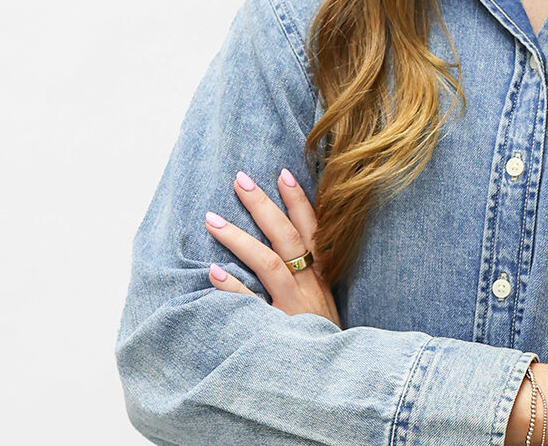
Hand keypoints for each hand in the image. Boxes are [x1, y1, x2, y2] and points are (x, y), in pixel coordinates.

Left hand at [203, 168, 341, 327]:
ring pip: (268, 262)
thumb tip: (289, 246)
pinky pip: (251, 304)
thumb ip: (309, 272)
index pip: (313, 227)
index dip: (298, 200)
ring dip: (239, 238)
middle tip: (239, 180)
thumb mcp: (324, 298)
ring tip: (212, 219)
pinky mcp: (278, 327)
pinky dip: (233, 287)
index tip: (281, 173)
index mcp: (322, 273)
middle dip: (263, 205)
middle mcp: (310, 284)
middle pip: (287, 236)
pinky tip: (212, 272)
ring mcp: (294, 304)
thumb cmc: (323, 334)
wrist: (335, 375)